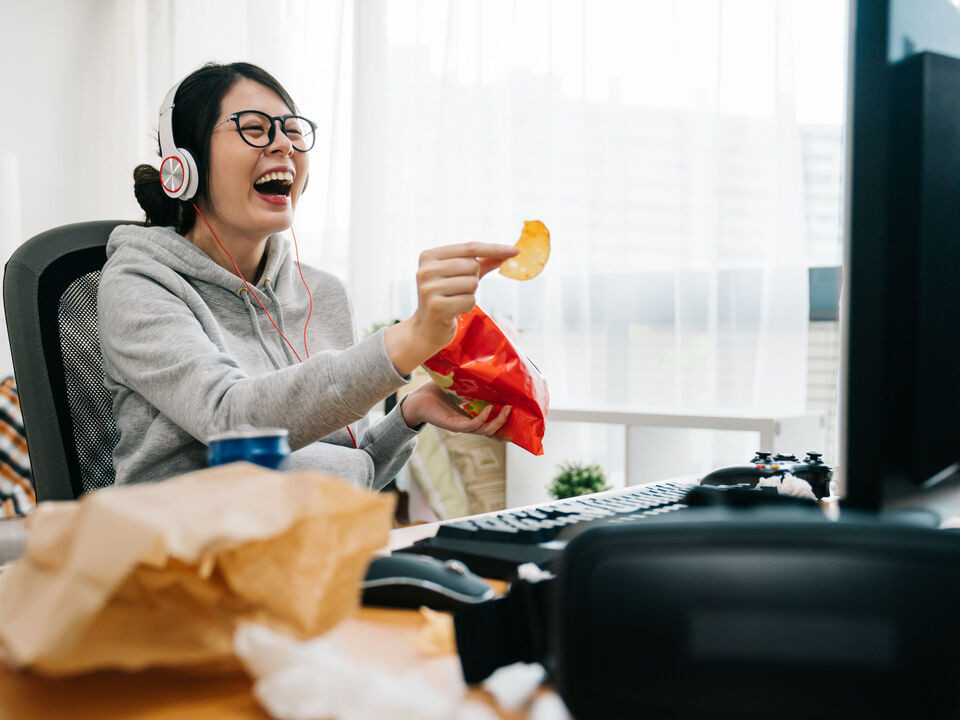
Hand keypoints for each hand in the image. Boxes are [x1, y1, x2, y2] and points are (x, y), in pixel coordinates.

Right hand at [385, 242, 517, 375]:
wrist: (426, 328)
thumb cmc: (446, 298)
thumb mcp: (460, 276)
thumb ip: (482, 263)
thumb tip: (508, 252)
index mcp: (429, 256)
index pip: (469, 248)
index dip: (494, 249)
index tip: (515, 251)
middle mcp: (426, 270)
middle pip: (472, 265)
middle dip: (474, 279)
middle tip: (459, 290)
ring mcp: (429, 288)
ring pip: (472, 283)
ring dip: (470, 294)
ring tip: (454, 300)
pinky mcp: (436, 306)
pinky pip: (469, 300)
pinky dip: (467, 306)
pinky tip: (454, 310)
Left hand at [400, 381, 511, 434]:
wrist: (417, 400)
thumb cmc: (436, 391)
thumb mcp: (459, 383)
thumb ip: (471, 376)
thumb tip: (484, 359)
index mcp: (472, 415)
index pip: (492, 421)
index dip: (505, 422)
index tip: (519, 414)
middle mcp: (469, 423)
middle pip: (493, 429)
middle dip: (506, 422)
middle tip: (516, 409)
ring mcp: (462, 425)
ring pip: (486, 430)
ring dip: (498, 421)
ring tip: (508, 409)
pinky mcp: (454, 425)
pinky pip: (472, 425)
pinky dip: (483, 418)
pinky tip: (490, 408)